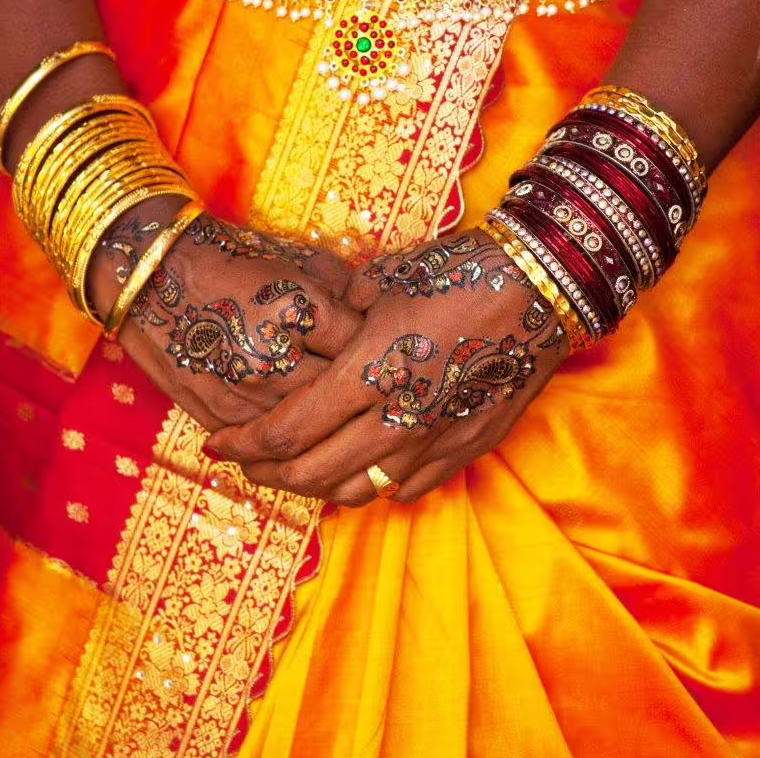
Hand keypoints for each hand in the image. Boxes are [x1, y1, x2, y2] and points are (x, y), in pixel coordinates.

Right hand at [88, 197, 364, 432]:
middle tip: (375, 394)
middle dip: (362, 395)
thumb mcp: (298, 259)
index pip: (364, 347)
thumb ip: (346, 287)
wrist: (152, 276)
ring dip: (330, 428)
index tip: (385, 350)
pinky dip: (290, 444)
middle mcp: (275, 357)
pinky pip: (268, 447)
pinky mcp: (219, 416)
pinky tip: (308, 439)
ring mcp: (246, 393)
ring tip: (350, 424)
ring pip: (308, 432)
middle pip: (342, 397)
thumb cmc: (232, 260)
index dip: (380, 350)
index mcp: (300, 311)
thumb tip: (380, 312)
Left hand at [203, 229, 567, 503]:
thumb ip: (345, 313)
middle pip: (312, 472)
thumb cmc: (462, 268)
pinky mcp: (468, 445)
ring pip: (359, 490)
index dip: (243, 443)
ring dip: (317, 486)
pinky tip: (365, 472)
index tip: (215, 443)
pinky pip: (409, 487)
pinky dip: (375, 486)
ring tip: (299, 470)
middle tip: (247, 463)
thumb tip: (329, 325)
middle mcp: (397, 415)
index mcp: (369, 369)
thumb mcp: (389, 277)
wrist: (544, 285)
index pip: (287, 429)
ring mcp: (435, 438)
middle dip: (267, 473)